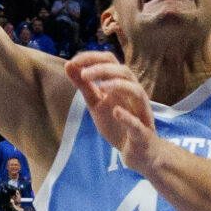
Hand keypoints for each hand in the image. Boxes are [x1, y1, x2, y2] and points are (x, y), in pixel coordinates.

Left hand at [67, 53, 161, 174]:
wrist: (136, 152)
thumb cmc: (118, 124)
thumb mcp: (96, 103)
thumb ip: (84, 85)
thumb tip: (68, 64)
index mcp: (122, 84)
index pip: (110, 61)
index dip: (92, 58)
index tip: (74, 61)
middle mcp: (133, 93)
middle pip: (123, 71)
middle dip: (102, 69)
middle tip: (83, 74)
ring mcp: (140, 111)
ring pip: (135, 90)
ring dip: (118, 85)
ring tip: (101, 87)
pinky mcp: (142, 132)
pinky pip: (137, 122)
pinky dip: (127, 117)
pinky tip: (116, 112)